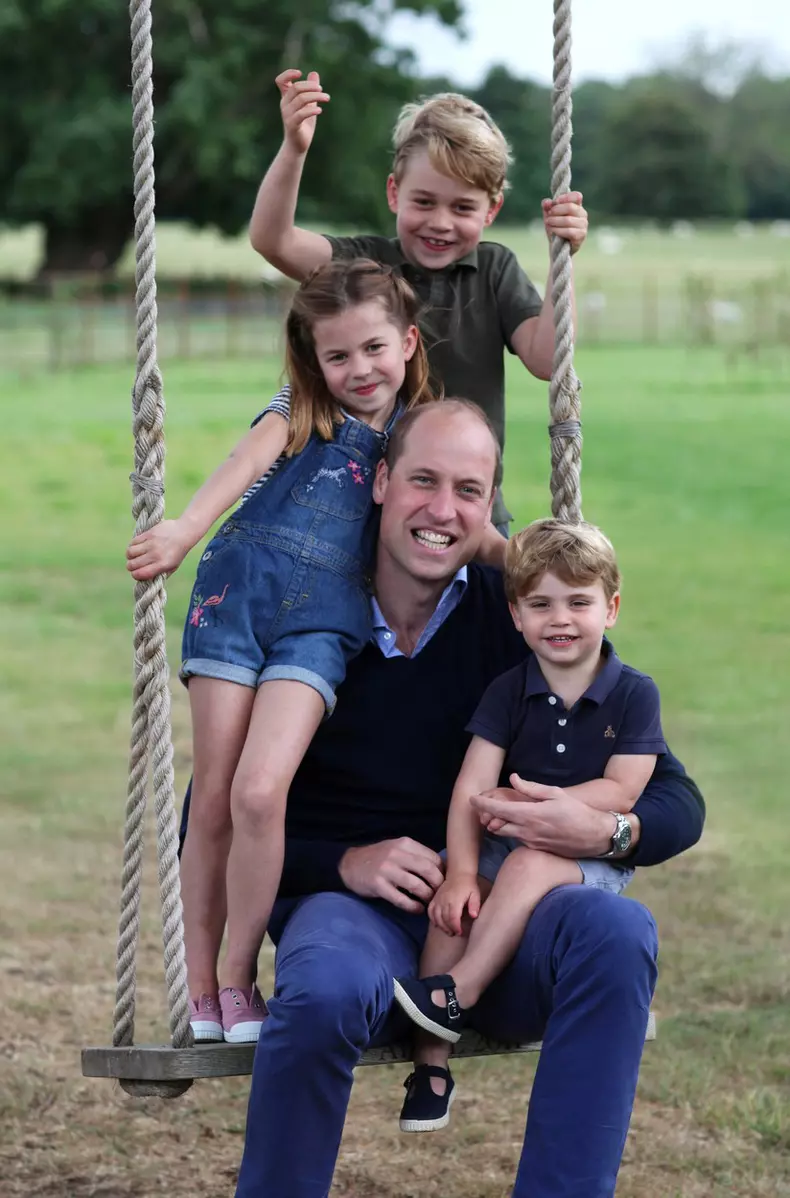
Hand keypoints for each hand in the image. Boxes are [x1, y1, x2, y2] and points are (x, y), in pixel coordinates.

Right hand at [126, 519, 192, 579]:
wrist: (184, 532)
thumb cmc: (178, 552)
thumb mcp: (173, 567)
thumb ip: (161, 574)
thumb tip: (147, 580)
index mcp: (162, 565)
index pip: (140, 574)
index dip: (135, 575)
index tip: (136, 573)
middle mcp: (156, 555)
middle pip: (132, 564)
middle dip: (130, 566)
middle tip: (133, 565)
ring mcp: (151, 544)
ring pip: (130, 552)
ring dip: (130, 555)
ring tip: (134, 555)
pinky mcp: (148, 534)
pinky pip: (133, 542)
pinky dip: (132, 546)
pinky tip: (136, 546)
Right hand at [276, 68, 329, 155]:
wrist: (298, 146)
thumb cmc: (303, 124)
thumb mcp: (309, 104)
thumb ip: (311, 90)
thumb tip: (314, 73)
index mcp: (286, 98)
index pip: (280, 81)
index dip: (288, 74)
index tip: (300, 73)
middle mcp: (284, 105)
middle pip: (296, 88)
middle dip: (311, 86)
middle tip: (322, 90)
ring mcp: (287, 115)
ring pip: (301, 99)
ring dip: (316, 96)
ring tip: (326, 98)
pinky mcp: (292, 125)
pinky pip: (301, 114)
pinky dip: (312, 110)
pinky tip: (320, 110)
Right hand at [338, 838, 444, 913]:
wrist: (350, 864)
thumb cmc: (379, 858)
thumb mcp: (397, 849)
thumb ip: (416, 855)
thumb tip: (442, 869)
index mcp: (405, 844)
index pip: (433, 858)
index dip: (443, 872)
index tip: (445, 882)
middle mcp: (397, 854)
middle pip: (428, 871)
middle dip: (438, 885)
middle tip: (440, 895)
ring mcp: (387, 869)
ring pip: (417, 886)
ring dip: (427, 897)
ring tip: (429, 903)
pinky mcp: (378, 885)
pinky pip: (401, 899)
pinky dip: (413, 906)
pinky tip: (417, 909)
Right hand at [428, 874, 480, 936]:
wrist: (459, 873)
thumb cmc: (469, 886)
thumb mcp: (475, 894)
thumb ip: (475, 905)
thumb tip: (474, 916)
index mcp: (455, 900)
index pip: (453, 918)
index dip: (456, 927)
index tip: (460, 932)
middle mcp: (444, 900)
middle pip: (444, 919)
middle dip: (449, 928)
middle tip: (455, 933)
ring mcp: (438, 899)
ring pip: (436, 916)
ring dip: (441, 926)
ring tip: (448, 931)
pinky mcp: (434, 899)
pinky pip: (430, 911)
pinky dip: (432, 919)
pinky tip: (438, 924)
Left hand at [472, 775, 613, 857]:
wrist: (594, 836)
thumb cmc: (577, 811)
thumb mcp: (555, 793)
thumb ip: (531, 788)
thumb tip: (513, 779)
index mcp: (530, 814)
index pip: (498, 809)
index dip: (482, 804)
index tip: (472, 798)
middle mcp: (527, 831)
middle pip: (495, 825)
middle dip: (486, 816)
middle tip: (483, 806)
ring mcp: (531, 842)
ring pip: (505, 833)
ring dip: (498, 824)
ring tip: (498, 813)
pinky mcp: (535, 849)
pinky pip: (517, 839)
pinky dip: (512, 830)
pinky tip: (518, 822)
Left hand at [542, 191, 587, 254]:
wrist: (557, 248)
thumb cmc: (555, 229)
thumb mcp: (549, 216)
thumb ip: (547, 207)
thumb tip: (546, 202)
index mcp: (577, 206)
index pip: (577, 196)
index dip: (566, 197)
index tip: (555, 202)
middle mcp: (582, 214)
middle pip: (570, 207)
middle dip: (556, 210)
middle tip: (548, 215)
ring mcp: (583, 225)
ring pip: (568, 220)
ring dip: (555, 221)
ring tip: (548, 223)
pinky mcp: (581, 236)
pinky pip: (569, 231)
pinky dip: (559, 230)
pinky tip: (553, 231)